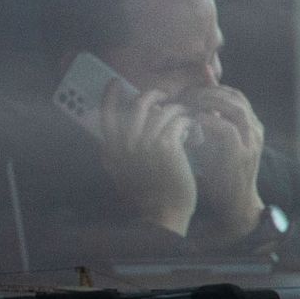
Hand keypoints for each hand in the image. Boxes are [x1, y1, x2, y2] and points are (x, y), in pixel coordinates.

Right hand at [97, 82, 196, 236]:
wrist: (162, 215)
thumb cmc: (147, 195)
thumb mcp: (121, 172)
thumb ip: (116, 151)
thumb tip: (118, 128)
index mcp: (111, 149)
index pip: (105, 114)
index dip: (110, 96)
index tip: (116, 83)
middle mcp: (125, 143)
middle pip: (138, 105)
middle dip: (154, 96)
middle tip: (165, 97)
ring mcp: (145, 143)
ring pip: (163, 111)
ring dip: (178, 111)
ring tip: (186, 117)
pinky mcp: (167, 145)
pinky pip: (179, 120)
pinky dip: (188, 121)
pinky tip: (194, 129)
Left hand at [181, 86, 266, 245]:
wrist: (235, 202)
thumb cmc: (221, 173)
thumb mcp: (215, 142)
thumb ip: (208, 123)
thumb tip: (189, 103)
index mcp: (251, 124)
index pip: (234, 94)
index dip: (211, 88)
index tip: (188, 91)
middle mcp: (255, 129)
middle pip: (235, 96)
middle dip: (207, 92)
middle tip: (185, 94)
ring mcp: (252, 141)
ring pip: (234, 107)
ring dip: (208, 102)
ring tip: (188, 104)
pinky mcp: (242, 154)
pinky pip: (227, 128)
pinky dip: (209, 121)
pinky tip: (193, 120)